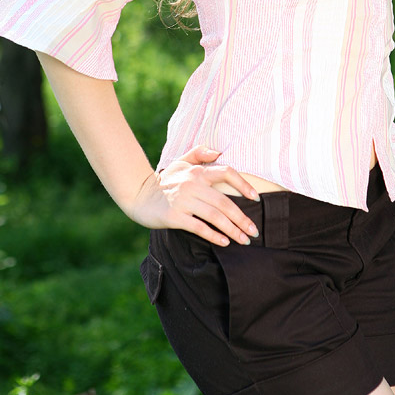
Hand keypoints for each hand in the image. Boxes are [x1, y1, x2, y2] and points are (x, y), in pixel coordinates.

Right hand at [129, 145, 260, 245]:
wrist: (138, 195)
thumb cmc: (163, 180)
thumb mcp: (180, 162)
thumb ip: (199, 153)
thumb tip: (218, 152)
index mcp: (198, 171)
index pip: (227, 173)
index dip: (244, 185)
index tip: (256, 198)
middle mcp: (193, 184)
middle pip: (225, 202)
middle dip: (243, 218)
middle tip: (254, 231)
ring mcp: (184, 201)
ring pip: (215, 216)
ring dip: (233, 230)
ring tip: (244, 240)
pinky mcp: (174, 216)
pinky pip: (199, 227)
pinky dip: (214, 235)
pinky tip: (225, 242)